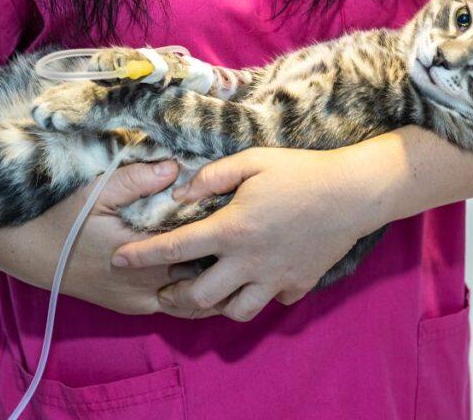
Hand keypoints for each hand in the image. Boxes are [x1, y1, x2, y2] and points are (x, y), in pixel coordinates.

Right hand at [0, 160, 219, 318]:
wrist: (32, 253)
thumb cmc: (66, 219)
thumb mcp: (97, 192)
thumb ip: (137, 180)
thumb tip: (174, 167)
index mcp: (144, 253)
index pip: (198, 244)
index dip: (220, 228)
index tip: (233, 209)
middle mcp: (148, 283)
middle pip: (204, 273)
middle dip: (223, 255)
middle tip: (239, 232)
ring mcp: (143, 300)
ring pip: (195, 297)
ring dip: (212, 278)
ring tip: (230, 256)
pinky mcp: (136, 307)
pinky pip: (176, 307)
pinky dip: (194, 294)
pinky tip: (205, 273)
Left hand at [110, 148, 389, 321]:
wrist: (353, 194)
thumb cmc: (301, 171)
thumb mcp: (252, 161)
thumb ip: (211, 177)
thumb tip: (178, 192)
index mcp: (232, 229)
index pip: (175, 248)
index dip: (141, 255)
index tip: (118, 259)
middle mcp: (249, 261)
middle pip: (200, 296)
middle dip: (174, 297)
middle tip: (164, 290)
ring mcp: (275, 278)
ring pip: (235, 311)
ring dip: (215, 305)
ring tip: (207, 293)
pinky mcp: (297, 285)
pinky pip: (270, 302)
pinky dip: (258, 297)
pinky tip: (254, 281)